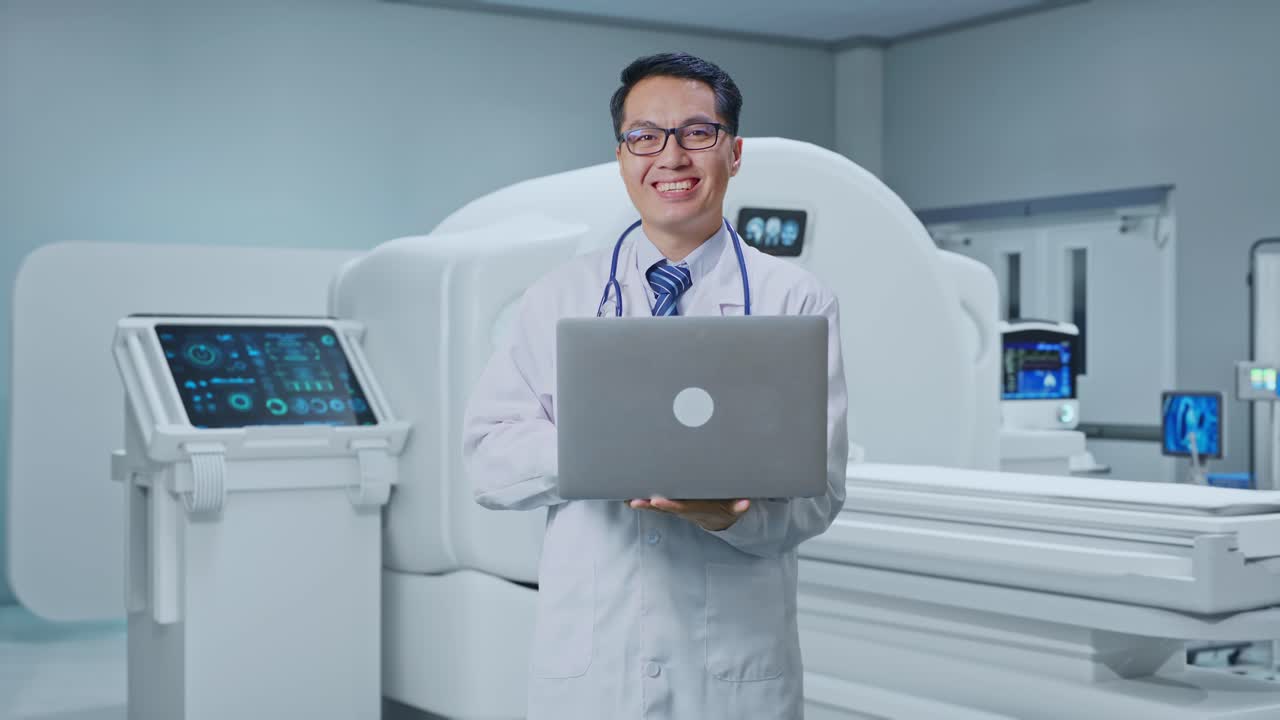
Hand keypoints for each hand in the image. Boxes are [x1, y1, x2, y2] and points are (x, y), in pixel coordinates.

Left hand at [629, 497, 750, 531]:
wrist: (717, 518)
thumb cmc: (725, 508)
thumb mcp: (734, 509)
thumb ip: (738, 506)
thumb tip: (746, 503)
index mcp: (695, 509)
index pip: (680, 507)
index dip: (669, 505)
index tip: (657, 501)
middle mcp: (682, 509)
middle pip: (663, 508)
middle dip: (648, 505)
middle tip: (634, 501)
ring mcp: (675, 507)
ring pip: (655, 506)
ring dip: (641, 503)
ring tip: (625, 499)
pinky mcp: (670, 504)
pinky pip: (653, 503)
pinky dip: (640, 500)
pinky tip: (626, 496)